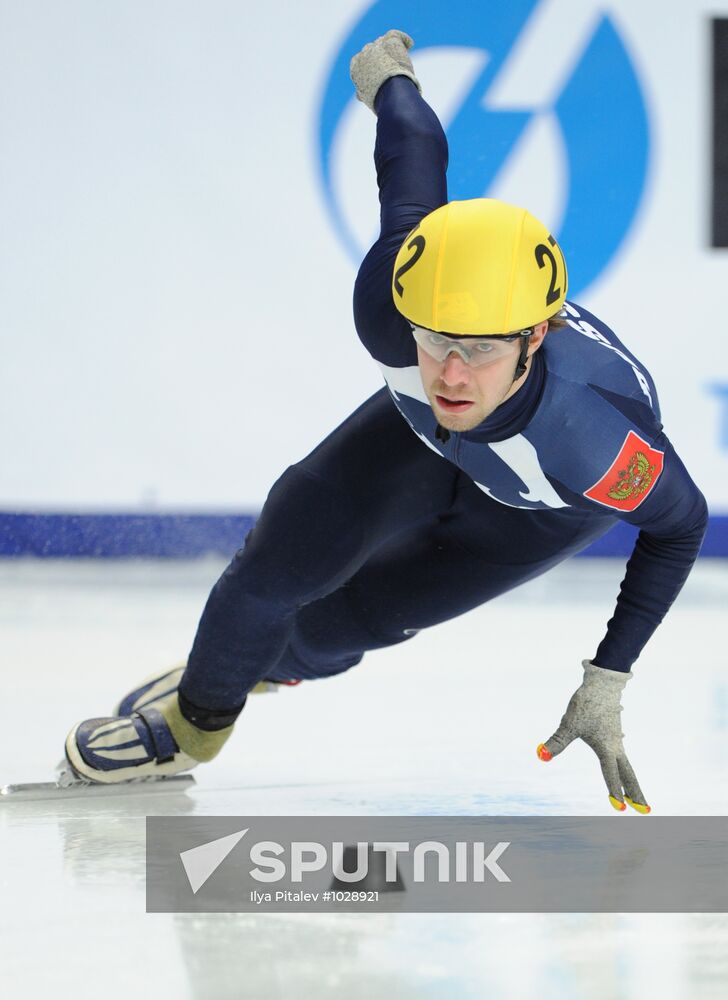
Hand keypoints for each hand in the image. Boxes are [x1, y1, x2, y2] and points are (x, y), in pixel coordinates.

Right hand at [350, 29, 420, 112]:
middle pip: (371, 49)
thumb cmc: (380, 100)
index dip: (369, 64)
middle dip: (380, 55)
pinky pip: (395, 35)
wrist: (390, 93)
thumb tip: (359, 96)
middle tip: (391, 63)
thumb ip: (362, 92)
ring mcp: (377, 46)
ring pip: (383, 42)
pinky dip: (403, 39)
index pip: (361, 60)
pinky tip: (409, 45)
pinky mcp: (390, 42)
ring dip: (390, 48)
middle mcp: (364, 53)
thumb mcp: (365, 97)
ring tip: (400, 57)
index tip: (377, 71)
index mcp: (356, 67)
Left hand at [537, 660, 650, 813]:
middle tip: (645, 810)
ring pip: (627, 765)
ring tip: (637, 796)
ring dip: (632, 781)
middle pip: (629, 775)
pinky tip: (623, 764)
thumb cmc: (586, 703)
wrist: (602, 683)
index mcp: (607, 749)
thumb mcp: (568, 724)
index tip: (620, 810)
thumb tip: (541, 755)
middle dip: (636, 793)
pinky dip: (625, 766)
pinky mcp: (614, 731)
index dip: (614, 793)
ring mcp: (617, 739)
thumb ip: (557, 741)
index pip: (611, 776)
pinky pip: (622, 754)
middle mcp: (615, 747)